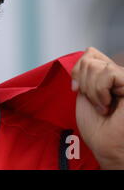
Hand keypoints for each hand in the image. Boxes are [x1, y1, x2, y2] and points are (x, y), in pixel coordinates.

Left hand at [72, 47, 123, 168]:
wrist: (106, 146)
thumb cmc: (96, 125)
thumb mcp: (85, 90)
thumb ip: (88, 70)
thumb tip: (88, 51)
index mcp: (110, 74)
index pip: (90, 53)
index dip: (78, 70)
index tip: (77, 90)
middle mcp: (121, 74)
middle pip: (89, 58)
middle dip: (84, 83)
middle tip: (95, 103)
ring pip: (95, 65)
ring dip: (91, 91)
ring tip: (103, 106)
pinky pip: (107, 73)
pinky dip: (100, 92)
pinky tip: (108, 106)